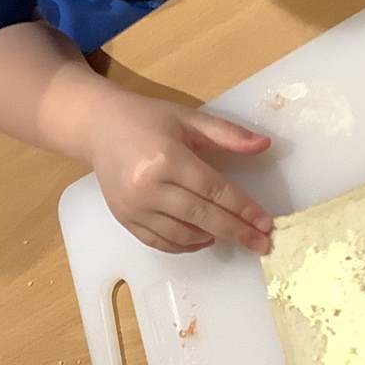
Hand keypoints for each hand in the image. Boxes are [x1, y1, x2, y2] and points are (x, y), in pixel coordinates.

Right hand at [86, 90, 273, 253]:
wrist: (98, 127)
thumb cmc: (146, 119)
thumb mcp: (188, 119)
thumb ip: (227, 134)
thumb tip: (265, 145)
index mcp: (167, 158)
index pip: (214, 190)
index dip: (244, 209)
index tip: (266, 223)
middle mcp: (148, 186)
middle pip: (201, 216)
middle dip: (236, 231)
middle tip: (261, 244)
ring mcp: (133, 207)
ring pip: (181, 235)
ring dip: (211, 238)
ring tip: (231, 235)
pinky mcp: (124, 219)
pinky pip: (159, 242)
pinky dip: (185, 245)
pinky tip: (203, 238)